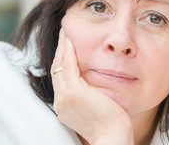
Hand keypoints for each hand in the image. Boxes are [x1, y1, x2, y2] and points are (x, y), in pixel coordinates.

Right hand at [51, 29, 133, 144]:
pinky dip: (68, 52)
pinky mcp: (73, 93)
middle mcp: (60, 102)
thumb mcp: (95, 107)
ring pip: (59, 65)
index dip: (62, 60)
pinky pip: (68, 66)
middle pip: (56, 69)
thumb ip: (90, 95)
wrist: (112, 137)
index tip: (66, 47)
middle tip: (64, 35)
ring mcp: (64, 97)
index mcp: (65, 106)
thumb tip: (94, 84)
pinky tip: (70, 41)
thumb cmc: (109, 124)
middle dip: (60, 50)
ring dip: (62, 47)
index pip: (61, 77)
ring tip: (65, 34)